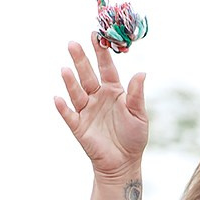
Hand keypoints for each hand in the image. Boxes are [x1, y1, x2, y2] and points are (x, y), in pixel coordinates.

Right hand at [53, 39, 148, 180]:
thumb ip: (136, 95)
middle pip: (87, 75)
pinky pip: (69, 115)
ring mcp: (87, 111)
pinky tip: (58, 99)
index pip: (106, 68)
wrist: (123, 163)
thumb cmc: (134, 138)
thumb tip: (141, 73)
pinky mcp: (79, 127)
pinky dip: (63, 108)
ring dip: (70, 81)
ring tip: (65, 68)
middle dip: (80, 59)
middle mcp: (98, 97)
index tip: (96, 36)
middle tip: (72, 43)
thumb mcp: (139, 115)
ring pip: (77, 92)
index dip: (101, 52)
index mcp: (113, 91)